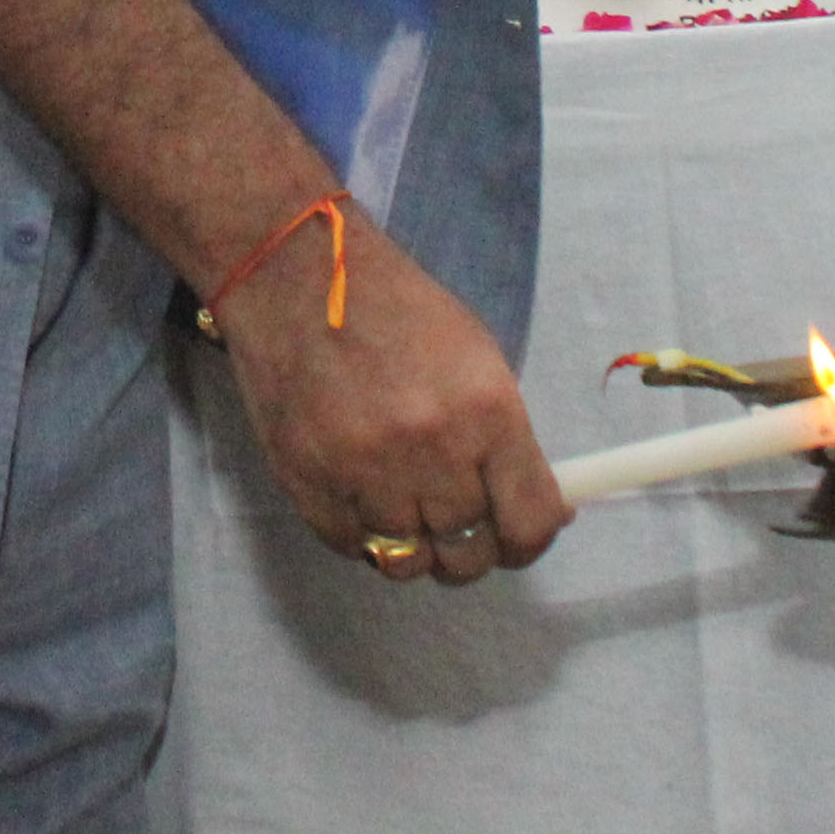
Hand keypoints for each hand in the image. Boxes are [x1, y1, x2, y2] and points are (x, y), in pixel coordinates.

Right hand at [211, 208, 564, 589]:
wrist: (295, 272)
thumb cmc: (396, 309)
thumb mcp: (475, 357)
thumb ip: (505, 441)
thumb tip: (539, 514)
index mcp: (487, 409)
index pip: (529, 522)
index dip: (528, 543)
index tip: (516, 539)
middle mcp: (431, 447)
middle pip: (468, 554)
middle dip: (468, 550)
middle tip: (453, 524)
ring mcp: (364, 469)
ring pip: (408, 562)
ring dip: (412, 544)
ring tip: (401, 506)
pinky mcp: (307, 481)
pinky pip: (350, 546)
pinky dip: (360, 532)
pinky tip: (358, 493)